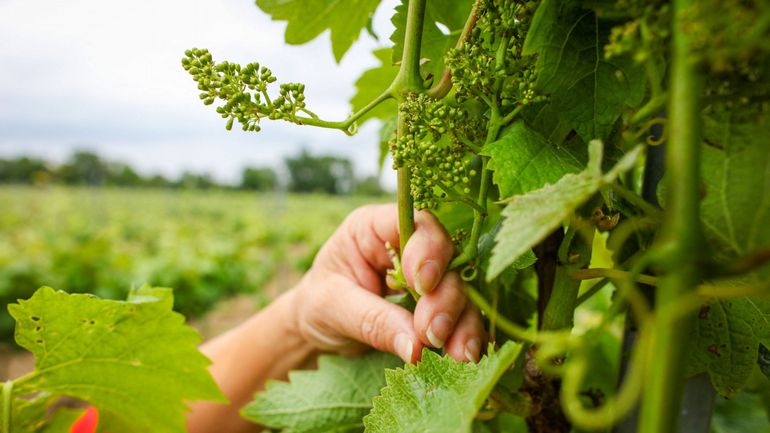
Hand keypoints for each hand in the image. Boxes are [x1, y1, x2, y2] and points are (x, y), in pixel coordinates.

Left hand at [289, 204, 484, 362]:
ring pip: (461, 290)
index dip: (429, 250)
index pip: (416, 223)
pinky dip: (467, 336)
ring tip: (459, 356)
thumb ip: (373, 320)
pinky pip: (462, 316)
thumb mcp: (333, 308)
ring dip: (464, 323)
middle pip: (447, 259)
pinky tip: (468, 356)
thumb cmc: (316, 305)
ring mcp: (428, 276)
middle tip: (432, 333)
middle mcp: (408, 246)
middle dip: (445, 298)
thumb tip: (416, 345)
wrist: (315, 330)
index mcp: (375, 228)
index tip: (422, 286)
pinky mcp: (437, 304)